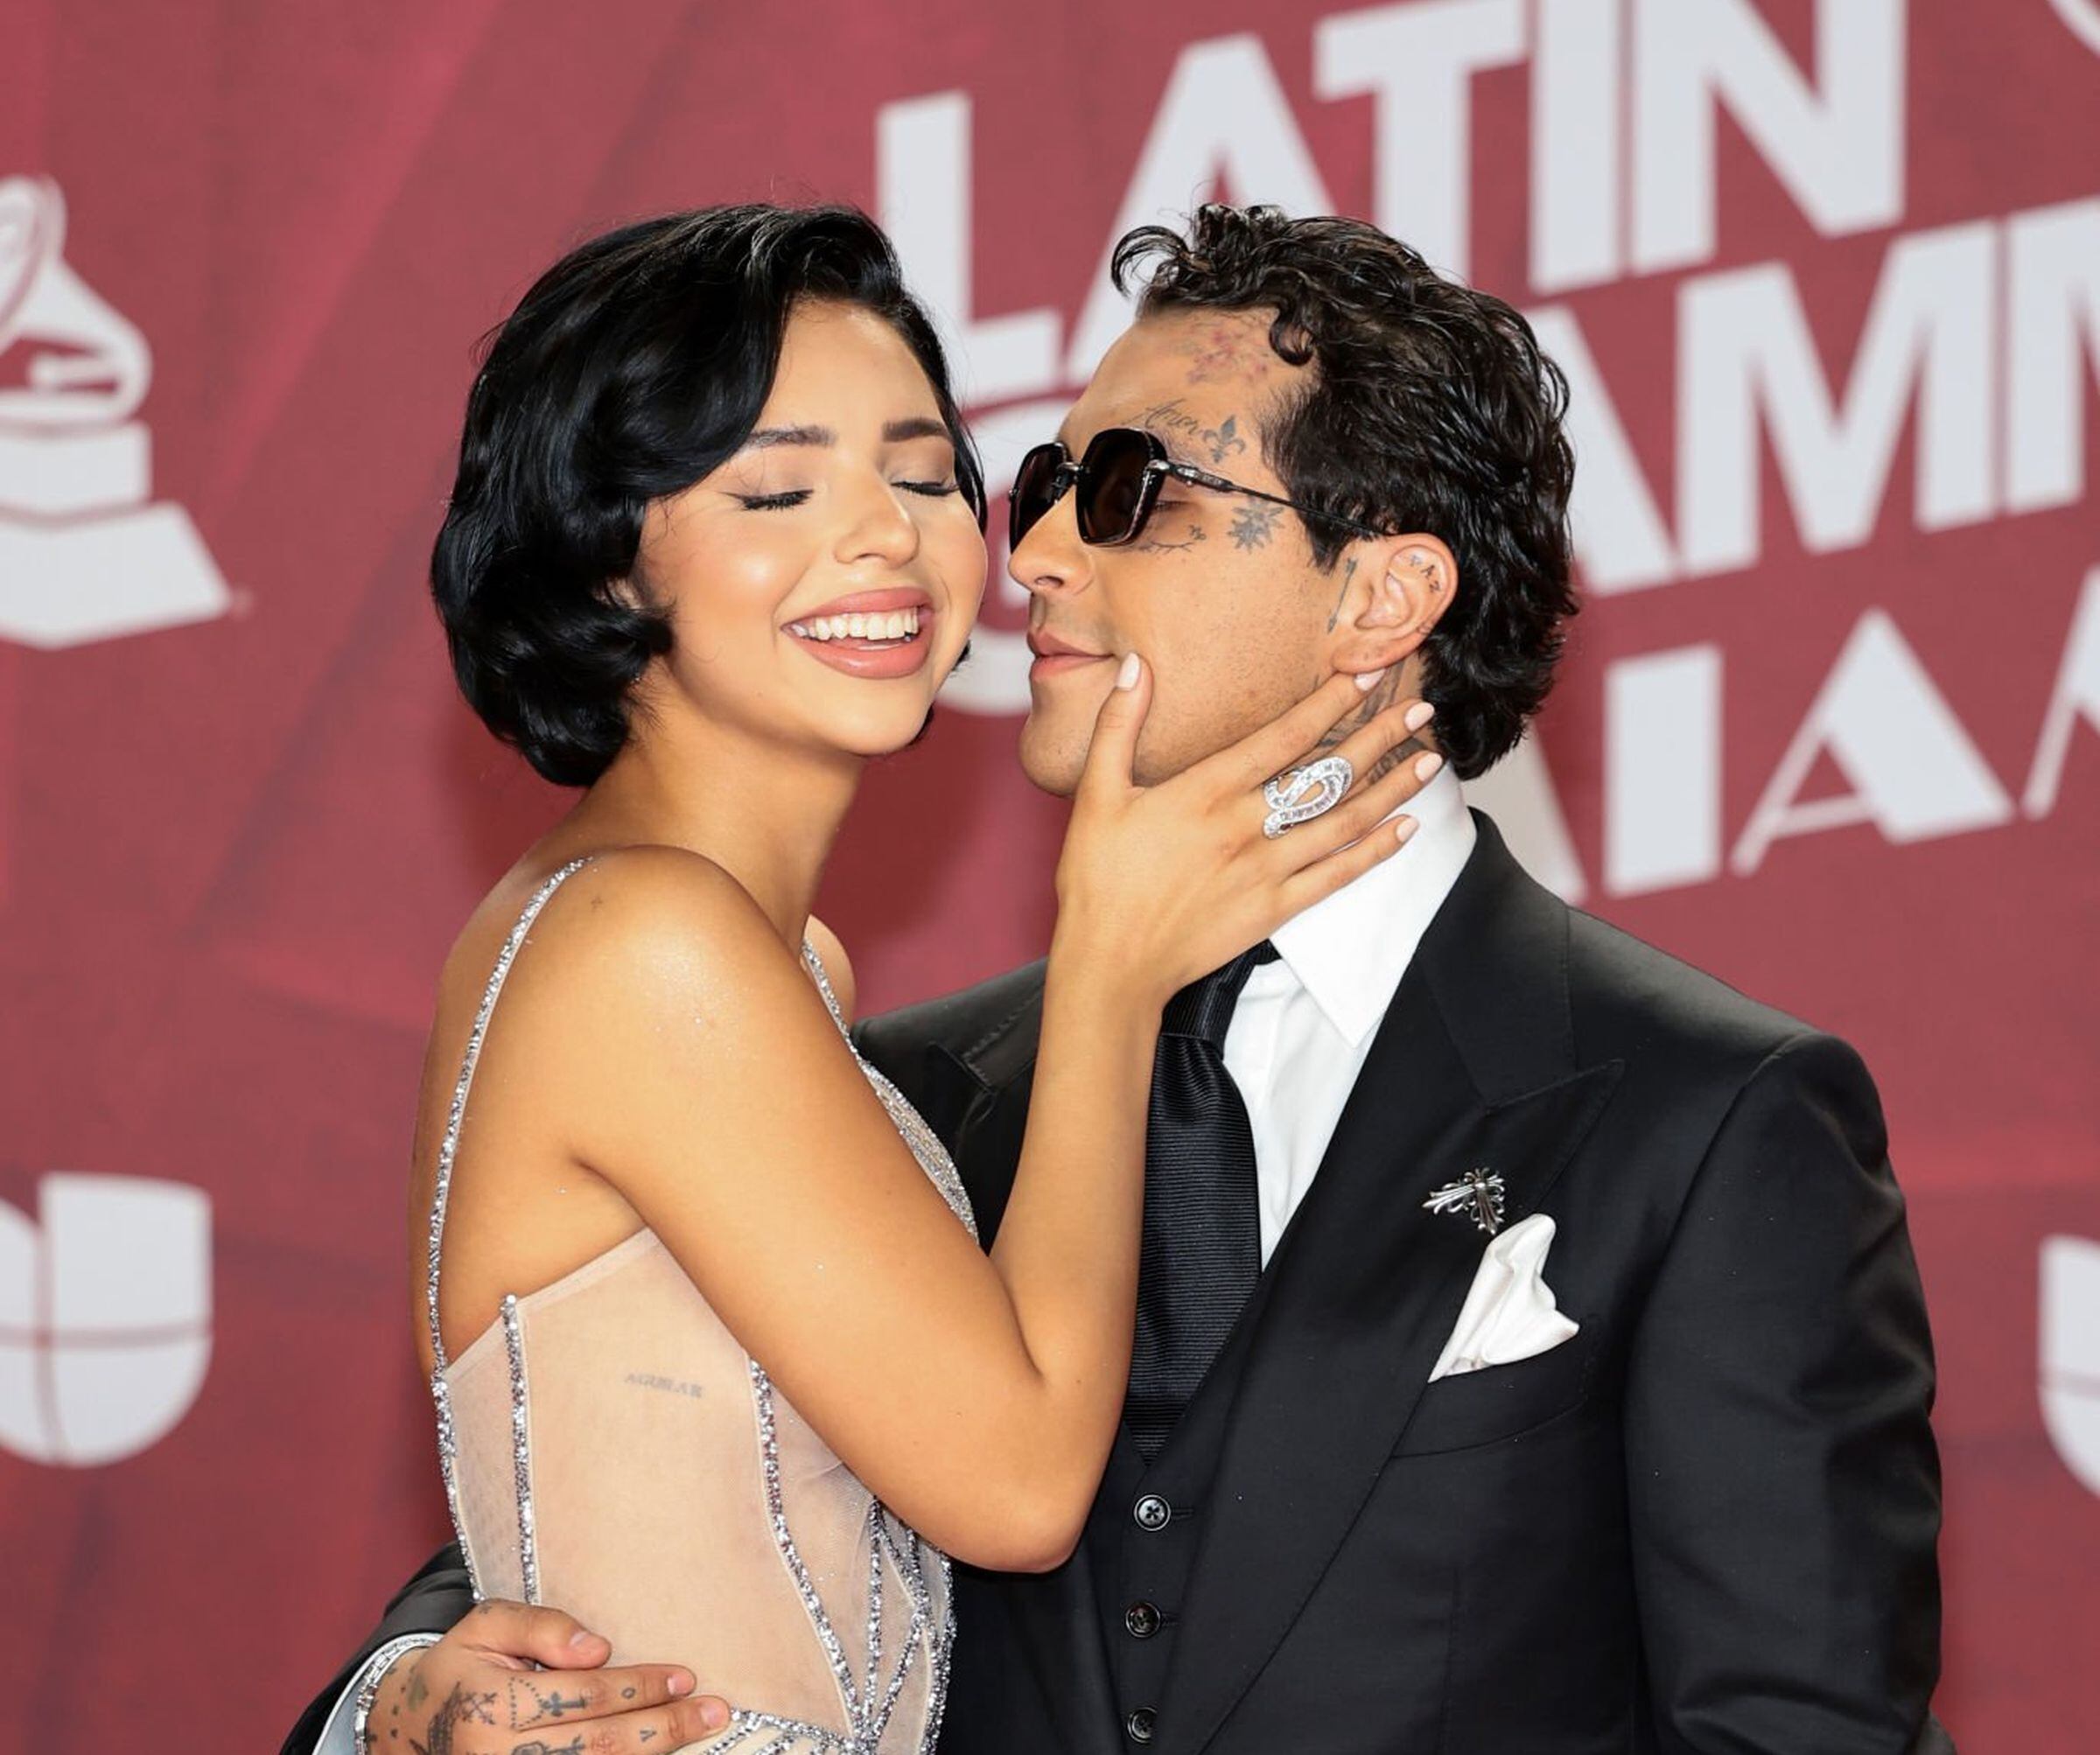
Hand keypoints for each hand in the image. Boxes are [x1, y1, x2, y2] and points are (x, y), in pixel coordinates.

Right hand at [366, 1601, 730, 1754]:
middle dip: (663, 1728)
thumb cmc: (460, 1666)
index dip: (639, 1686)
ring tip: (701, 1731)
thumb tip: (599, 1647)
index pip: (583, 1698)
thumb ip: (540, 1626)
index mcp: (491, 1707)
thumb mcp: (486, 1625)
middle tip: (714, 1710)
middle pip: (599, 1746)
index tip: (685, 1675)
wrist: (407, 1729)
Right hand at [1053, 659, 1437, 1007]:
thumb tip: (1134, 668)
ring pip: (1343, 821)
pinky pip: (1336, 875)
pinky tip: (1404, 830)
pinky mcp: (1273, 909)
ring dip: (1391, 789)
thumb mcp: (1095, 794)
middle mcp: (1245, 826)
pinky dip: (1374, 851)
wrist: (1109, 965)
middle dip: (1379, 736)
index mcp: (1205, 791)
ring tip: (1431, 762)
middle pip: (1327, 773)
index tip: (1367, 674)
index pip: (1284, 735)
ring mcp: (1265, 870)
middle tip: (1420, 709)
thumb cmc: (1096, 880)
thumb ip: (1118, 726)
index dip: (1330, 701)